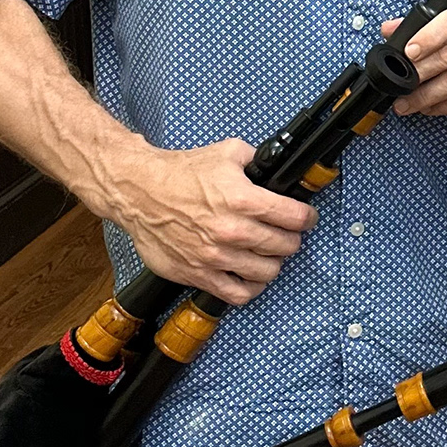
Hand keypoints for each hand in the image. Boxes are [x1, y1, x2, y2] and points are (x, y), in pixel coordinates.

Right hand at [113, 138, 316, 302]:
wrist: (139, 192)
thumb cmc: (179, 173)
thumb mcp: (227, 152)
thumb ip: (257, 160)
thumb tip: (277, 167)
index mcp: (243, 200)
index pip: (296, 218)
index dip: (307, 218)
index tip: (306, 218)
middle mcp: (232, 231)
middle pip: (285, 246)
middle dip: (291, 239)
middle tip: (286, 234)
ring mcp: (215, 256)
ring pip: (266, 272)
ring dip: (273, 263)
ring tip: (268, 254)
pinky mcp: (198, 274)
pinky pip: (238, 294)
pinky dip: (250, 288)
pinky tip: (250, 277)